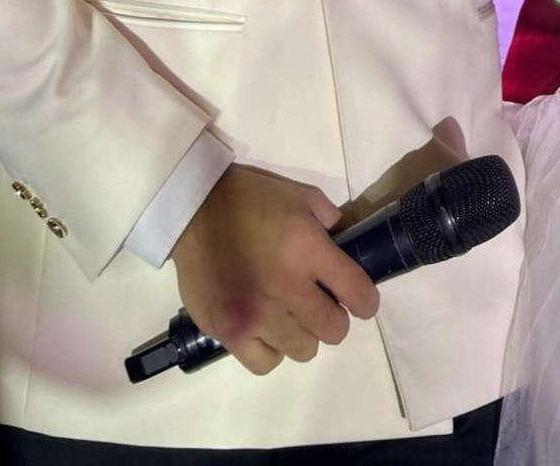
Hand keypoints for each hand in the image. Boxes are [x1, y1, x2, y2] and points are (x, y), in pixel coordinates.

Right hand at [170, 164, 378, 376]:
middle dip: (334, 317)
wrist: (193, 209)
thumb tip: (346, 247)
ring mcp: (255, 314)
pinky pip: (265, 363)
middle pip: (333, 329)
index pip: (357, 293)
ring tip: (288, 315)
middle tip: (319, 303)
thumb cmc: (249, 198)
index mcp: (307, 248)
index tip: (361, 301)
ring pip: (303, 350)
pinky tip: (266, 329)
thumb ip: (329, 220)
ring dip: (302, 334)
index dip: (366, 302)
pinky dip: (271, 350)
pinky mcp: (228, 332)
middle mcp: (285, 286)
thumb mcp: (299, 195)